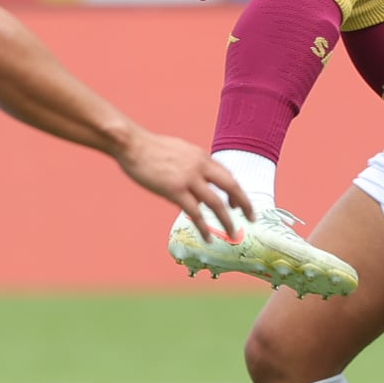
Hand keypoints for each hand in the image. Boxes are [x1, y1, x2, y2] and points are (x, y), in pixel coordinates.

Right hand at [118, 127, 251, 238]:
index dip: (235, 190)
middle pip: (230, 185)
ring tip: (233, 234)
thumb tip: (193, 179)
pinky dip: (203, 227)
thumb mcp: (177, 152)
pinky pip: (195, 213)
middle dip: (243, 203)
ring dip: (227, 220)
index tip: (238, 203)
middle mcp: (200, 166)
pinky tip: (208, 237)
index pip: (226, 174)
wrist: (132, 144)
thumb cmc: (149, 149)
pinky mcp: (175, 190)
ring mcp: (188, 179)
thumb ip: (189, 165)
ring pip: (216, 203)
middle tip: (251, 217)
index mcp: (201, 156)